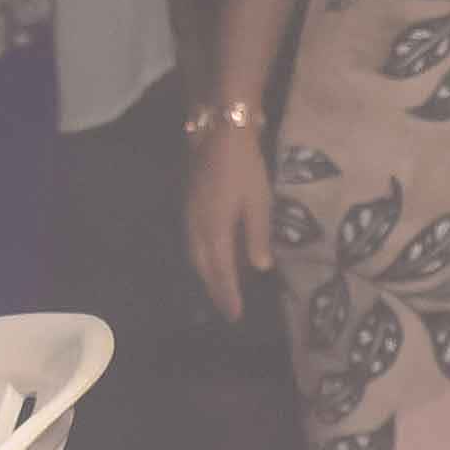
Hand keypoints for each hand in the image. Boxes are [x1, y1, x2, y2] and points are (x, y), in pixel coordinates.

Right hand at [185, 116, 273, 321]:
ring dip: (207, 275)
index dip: (228, 294)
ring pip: (196, 255)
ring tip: (220, 290)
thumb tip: (260, 267)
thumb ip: (257, 236)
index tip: (235, 315)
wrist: (217, 134)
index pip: (221, 271)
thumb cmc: (244, 167)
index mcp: (215, 230)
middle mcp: (197, 228)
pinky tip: (213, 259)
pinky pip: (194, 242)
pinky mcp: (190, 206)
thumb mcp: (258, 202)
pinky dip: (203, 258)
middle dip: (215, 290)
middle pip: (204, 267)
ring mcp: (190, 216)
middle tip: (227, 309)